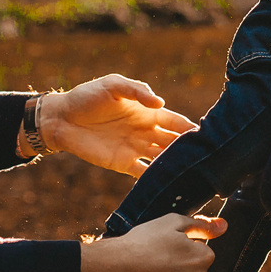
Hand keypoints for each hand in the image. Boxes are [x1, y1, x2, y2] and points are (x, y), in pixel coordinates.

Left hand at [31, 75, 197, 173]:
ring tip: (194, 175)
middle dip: (189, 150)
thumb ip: (137, 91)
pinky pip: (143, 173)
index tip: (209, 136)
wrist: (61, 119)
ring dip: (175, 166)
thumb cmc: (87, 96)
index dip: (190, 128)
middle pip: (173, 143)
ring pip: (162, 159)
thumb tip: (160, 103)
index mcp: (147, 112)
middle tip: (208, 160)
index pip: (175, 122)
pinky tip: (169, 186)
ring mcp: (135, 148)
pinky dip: (155, 179)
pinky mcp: (122, 163)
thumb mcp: (112, 85)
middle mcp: (145, 131)